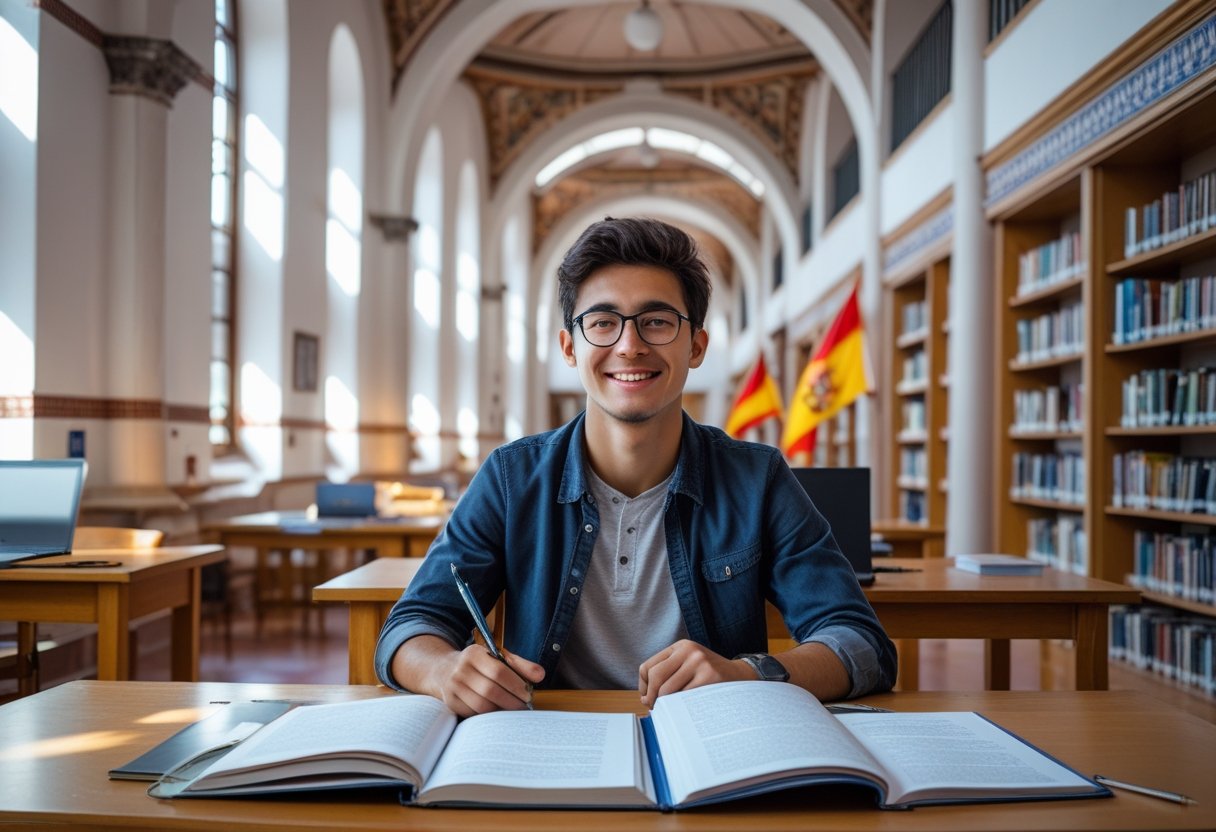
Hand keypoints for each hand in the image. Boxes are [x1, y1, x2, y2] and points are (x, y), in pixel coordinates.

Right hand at [433, 644, 544, 716]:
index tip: (528, 693)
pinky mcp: (450, 703)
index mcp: (474, 654)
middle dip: (511, 701)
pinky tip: (498, 714)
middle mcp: (460, 670)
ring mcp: (453, 687)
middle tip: (524, 707)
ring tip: (514, 712)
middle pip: (490, 691)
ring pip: (482, 706)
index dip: (516, 685)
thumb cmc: (478, 663)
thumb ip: (520, 664)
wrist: (444, 669)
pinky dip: (488, 716)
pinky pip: (473, 714)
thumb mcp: (497, 657)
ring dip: (501, 712)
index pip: (499, 671)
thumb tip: (540, 675)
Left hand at [637, 639, 753, 706]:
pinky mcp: (709, 676)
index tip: (646, 699)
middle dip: (651, 697)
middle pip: (655, 676)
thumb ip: (668, 675)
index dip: (643, 686)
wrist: (741, 676)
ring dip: (665, 705)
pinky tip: (683, 711)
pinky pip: (684, 696)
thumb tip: (645, 699)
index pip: (648, 666)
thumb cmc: (710, 675)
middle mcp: (688, 650)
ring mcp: (699, 662)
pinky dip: (679, 707)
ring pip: (668, 689)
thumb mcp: (689, 666)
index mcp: (680, 647)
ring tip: (669, 711)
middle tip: (655, 709)